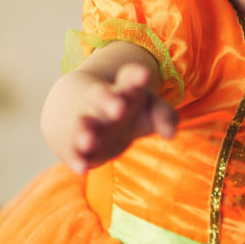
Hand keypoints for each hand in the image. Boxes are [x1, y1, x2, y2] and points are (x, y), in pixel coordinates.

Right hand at [42, 51, 176, 173]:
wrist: (75, 108)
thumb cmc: (125, 108)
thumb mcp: (148, 107)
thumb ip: (164, 115)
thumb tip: (170, 135)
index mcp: (123, 90)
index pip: (129, 78)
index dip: (136, 76)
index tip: (144, 75)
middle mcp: (101, 103)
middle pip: (103, 98)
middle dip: (110, 102)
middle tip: (118, 108)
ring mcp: (86, 123)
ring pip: (84, 126)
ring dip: (86, 133)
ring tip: (89, 141)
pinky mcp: (75, 145)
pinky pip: (74, 152)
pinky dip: (76, 160)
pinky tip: (81, 168)